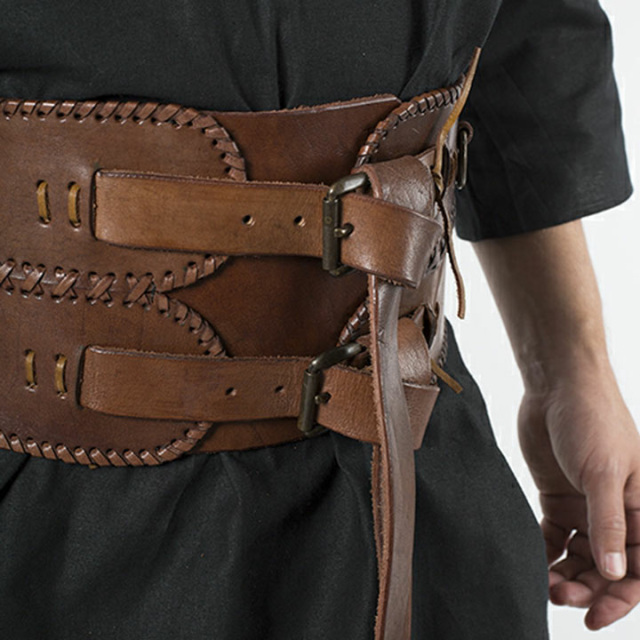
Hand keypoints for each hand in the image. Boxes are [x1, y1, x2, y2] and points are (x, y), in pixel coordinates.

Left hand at [518, 360, 639, 629]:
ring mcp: (586, 507)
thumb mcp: (604, 472)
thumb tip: (612, 573)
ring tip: (542, 583)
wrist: (556, 387)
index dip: (620, 599)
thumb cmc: (593, 420)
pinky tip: (531, 562)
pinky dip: (545, 553)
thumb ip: (608, 523)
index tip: (592, 617)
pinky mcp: (557, 499)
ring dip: (563, 574)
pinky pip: (554, 537)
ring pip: (579, 557)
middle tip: (557, 595)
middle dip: (585, 588)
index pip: (638, 569)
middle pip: (606, 568)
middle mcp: (616, 514)